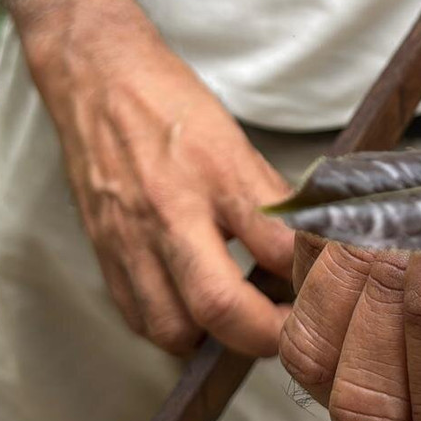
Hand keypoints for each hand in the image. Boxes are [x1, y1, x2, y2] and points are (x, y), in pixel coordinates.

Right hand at [34, 26, 294, 356]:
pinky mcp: (104, 252)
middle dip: (263, 334)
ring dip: (212, 340)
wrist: (98, 80)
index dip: (308, 277)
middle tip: (288, 331)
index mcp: (216, 175)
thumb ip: (267, 195)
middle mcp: (170, 213)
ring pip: (173, 327)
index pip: (277, 247)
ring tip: (239, 323)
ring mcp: (131, 239)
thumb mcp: (234, 140)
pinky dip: (170, 328)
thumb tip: (301, 239)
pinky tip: (191, 312)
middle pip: (220, 305)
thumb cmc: (168, 103)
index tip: (322, 287)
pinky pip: (137, 316)